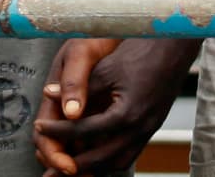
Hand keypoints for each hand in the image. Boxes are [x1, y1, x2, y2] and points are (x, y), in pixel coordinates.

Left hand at [30, 37, 189, 173]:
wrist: (174, 49)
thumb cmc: (140, 53)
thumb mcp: (105, 67)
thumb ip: (78, 86)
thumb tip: (47, 94)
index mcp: (126, 114)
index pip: (84, 131)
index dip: (59, 130)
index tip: (40, 127)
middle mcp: (139, 129)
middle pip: (101, 158)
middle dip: (74, 165)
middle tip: (51, 167)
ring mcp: (148, 131)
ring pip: (117, 162)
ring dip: (93, 168)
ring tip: (70, 170)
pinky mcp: (151, 128)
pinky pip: (128, 154)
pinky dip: (109, 160)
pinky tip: (94, 157)